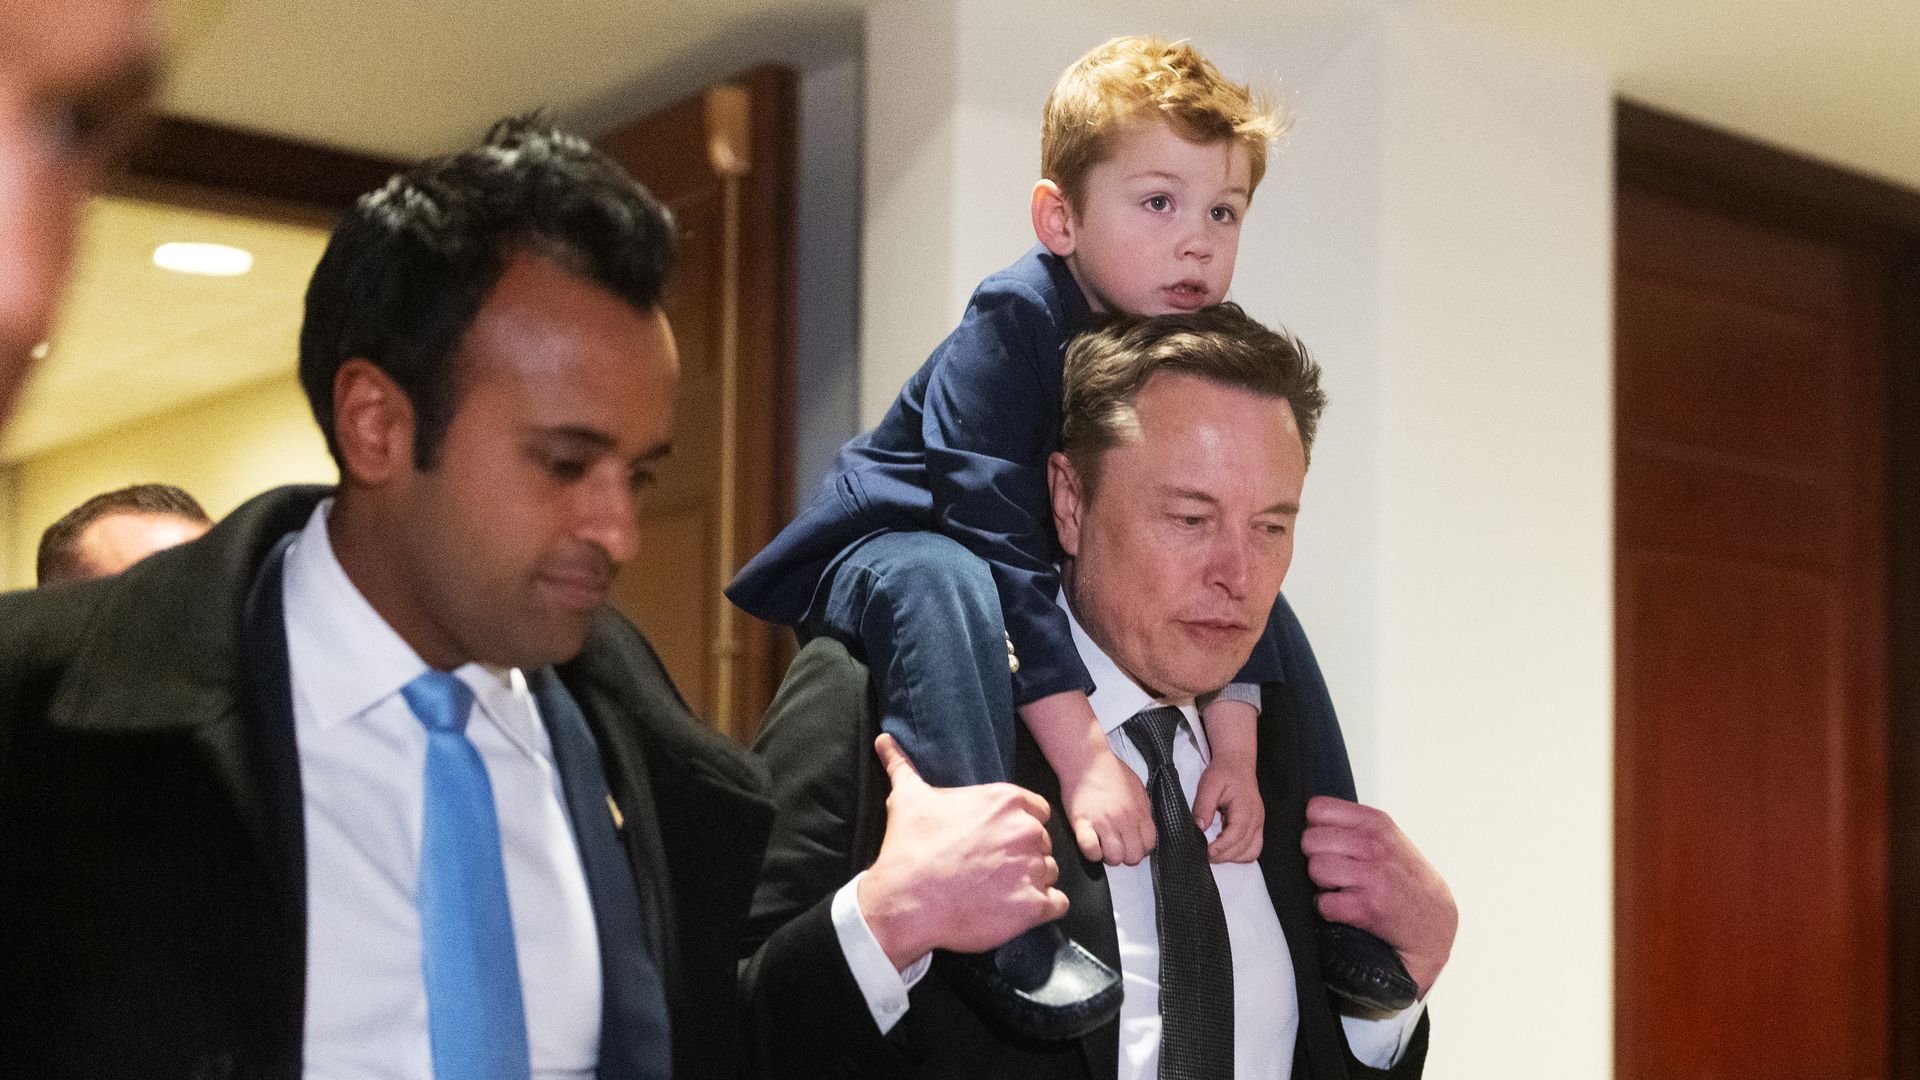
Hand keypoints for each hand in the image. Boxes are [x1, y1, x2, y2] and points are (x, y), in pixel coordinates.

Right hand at [858, 735, 1069, 970]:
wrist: (905, 901)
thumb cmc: (910, 849)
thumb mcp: (908, 799)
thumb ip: (903, 766)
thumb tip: (885, 740)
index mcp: (1006, 801)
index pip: (1036, 811)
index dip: (1016, 827)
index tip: (993, 842)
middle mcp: (1026, 831)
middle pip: (1042, 843)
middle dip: (1021, 856)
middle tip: (988, 870)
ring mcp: (1032, 868)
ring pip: (1048, 873)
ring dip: (1030, 883)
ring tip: (996, 892)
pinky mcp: (1034, 906)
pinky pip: (1057, 904)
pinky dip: (1040, 908)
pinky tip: (1012, 909)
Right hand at [1057, 745, 1154, 866]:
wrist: (1086, 760)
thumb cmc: (1110, 772)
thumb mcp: (1137, 789)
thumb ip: (1143, 810)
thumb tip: (1143, 827)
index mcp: (1139, 812)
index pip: (1149, 845)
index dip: (1140, 849)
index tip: (1131, 845)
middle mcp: (1124, 820)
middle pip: (1133, 856)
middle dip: (1125, 856)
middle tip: (1116, 846)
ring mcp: (1103, 823)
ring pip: (1113, 857)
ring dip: (1108, 856)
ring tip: (1102, 845)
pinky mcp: (1083, 823)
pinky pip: (1091, 850)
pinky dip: (1092, 853)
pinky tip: (1091, 844)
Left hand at [1195, 696, 1261, 863]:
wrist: (1237, 763)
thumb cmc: (1224, 773)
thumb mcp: (1209, 785)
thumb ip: (1204, 807)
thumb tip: (1200, 827)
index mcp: (1245, 808)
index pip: (1236, 835)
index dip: (1221, 847)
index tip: (1206, 853)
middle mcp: (1256, 818)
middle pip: (1243, 847)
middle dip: (1223, 856)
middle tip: (1203, 856)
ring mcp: (1259, 823)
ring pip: (1251, 851)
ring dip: (1232, 857)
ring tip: (1214, 854)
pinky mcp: (1256, 825)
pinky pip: (1254, 848)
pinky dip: (1241, 854)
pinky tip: (1226, 850)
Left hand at [1301, 796, 1456, 997]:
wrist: (1435, 919)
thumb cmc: (1404, 876)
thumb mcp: (1386, 837)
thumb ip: (1351, 825)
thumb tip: (1306, 822)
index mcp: (1375, 822)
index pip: (1317, 808)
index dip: (1314, 827)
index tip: (1327, 842)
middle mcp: (1373, 845)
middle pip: (1310, 840)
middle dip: (1315, 857)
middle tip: (1335, 870)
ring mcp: (1371, 876)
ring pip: (1315, 869)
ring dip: (1321, 884)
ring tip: (1341, 888)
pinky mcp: (1367, 908)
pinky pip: (1323, 903)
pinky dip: (1328, 909)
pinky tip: (1345, 907)